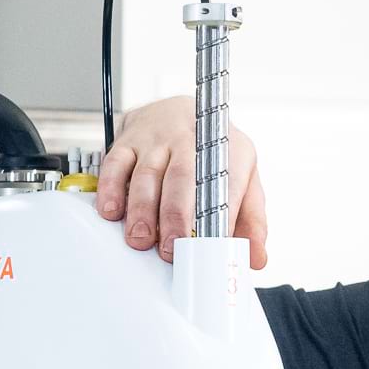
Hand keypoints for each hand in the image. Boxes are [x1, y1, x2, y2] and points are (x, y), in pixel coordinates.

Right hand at [95, 96, 267, 268]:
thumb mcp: (242, 178)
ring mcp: (156, 138)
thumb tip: (257, 257)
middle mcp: (191, 139)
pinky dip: (111, 189)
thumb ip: (251, 219)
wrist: (177, 111)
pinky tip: (112, 212)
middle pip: (182, 177)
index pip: (226, 182)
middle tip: (171, 248)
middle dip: (175, 216)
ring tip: (141, 238)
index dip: (220, 215)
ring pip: (147, 173)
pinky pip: (115, 163)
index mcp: (226, 149)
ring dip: (141, 209)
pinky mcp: (128, 141)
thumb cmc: (212, 154)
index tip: (214, 244)